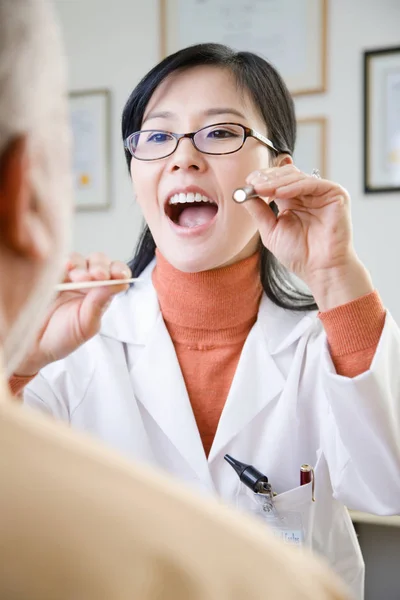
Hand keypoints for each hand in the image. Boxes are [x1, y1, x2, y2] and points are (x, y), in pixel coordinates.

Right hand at [15, 252, 130, 375]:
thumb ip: (100, 303)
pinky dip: (63, 262)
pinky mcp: (48, 273)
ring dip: (81, 266)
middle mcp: (86, 281)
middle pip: (99, 262)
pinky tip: (65, 268)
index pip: (115, 275)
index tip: (119, 276)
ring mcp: (66, 276)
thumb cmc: (61, 338)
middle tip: (98, 276)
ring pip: (79, 259)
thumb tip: (121, 284)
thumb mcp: (86, 324)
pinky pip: (57, 261)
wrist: (31, 344)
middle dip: (100, 266)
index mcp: (100, 293)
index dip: (119, 271)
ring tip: (77, 278)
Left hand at [243, 165, 372, 308]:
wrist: (321, 269)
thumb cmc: (300, 255)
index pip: (277, 181)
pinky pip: (312, 183)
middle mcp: (307, 194)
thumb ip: (259, 212)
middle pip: (286, 174)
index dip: (262, 179)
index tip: (247, 182)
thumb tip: (242, 194)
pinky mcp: (335, 194)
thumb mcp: (271, 231)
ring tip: (261, 189)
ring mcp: (322, 193)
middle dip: (267, 178)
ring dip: (276, 182)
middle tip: (253, 184)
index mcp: (293, 201)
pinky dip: (294, 186)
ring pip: (296, 176)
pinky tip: (279, 193)